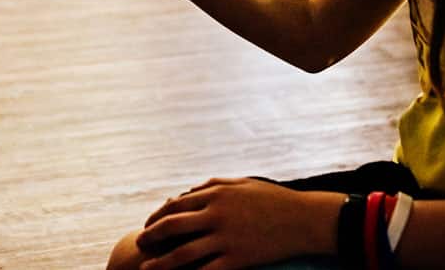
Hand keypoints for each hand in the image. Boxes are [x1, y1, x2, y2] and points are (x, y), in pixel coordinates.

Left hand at [134, 178, 338, 269]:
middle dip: (152, 236)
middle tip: (140, 243)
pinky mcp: (238, 259)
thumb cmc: (274, 199)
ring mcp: (226, 238)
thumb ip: (213, 185)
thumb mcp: (241, 183)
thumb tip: (189, 192)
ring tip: (147, 269)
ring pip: (184, 253)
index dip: (158, 216)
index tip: (148, 225)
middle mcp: (216, 214)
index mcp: (216, 194)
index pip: (176, 205)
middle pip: (172, 226)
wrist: (304, 219)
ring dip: (161, 263)